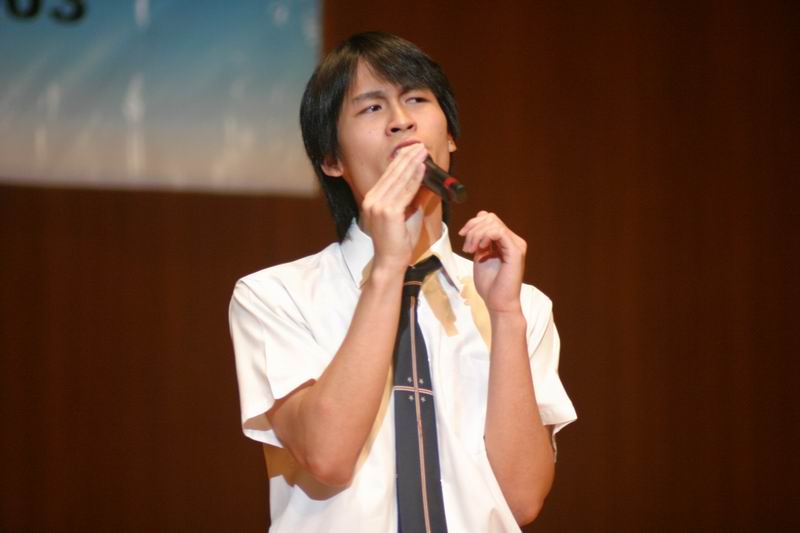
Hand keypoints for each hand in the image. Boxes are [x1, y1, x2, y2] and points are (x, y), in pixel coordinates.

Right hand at [361, 143, 427, 272]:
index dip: (402, 160)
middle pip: (393, 173)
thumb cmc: (399, 241)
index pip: (388, 175)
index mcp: (373, 199)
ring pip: (399, 180)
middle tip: (420, 146)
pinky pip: (405, 191)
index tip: (413, 150)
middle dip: (408, 158)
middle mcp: (372, 200)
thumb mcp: (408, 214)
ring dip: (413, 164)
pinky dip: (415, 179)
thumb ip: (415, 198)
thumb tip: (428, 184)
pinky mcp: (388, 212)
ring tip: (422, 152)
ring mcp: (378, 205)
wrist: (391, 260)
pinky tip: (422, 169)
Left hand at [458, 211, 526, 313]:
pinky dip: (484, 236)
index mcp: (506, 241)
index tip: (462, 235)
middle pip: (490, 218)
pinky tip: (480, 248)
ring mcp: (516, 245)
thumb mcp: (480, 256)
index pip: (490, 219)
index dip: (473, 223)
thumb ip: (480, 239)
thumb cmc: (490, 284)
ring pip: (493, 223)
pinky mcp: (515, 251)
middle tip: (466, 247)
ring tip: (470, 250)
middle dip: (473, 228)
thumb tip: (479, 217)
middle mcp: (513, 240)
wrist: (498, 303)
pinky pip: (498, 231)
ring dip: (476, 234)